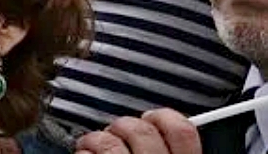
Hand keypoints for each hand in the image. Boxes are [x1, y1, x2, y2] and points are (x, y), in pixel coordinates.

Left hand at [75, 109, 200, 153]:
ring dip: (97, 139)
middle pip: (141, 131)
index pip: (183, 131)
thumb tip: (165, 132)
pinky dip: (83, 152)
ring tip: (93, 145)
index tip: (152, 117)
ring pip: (110, 142)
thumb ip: (173, 152)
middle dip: (124, 126)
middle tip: (118, 133)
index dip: (165, 117)